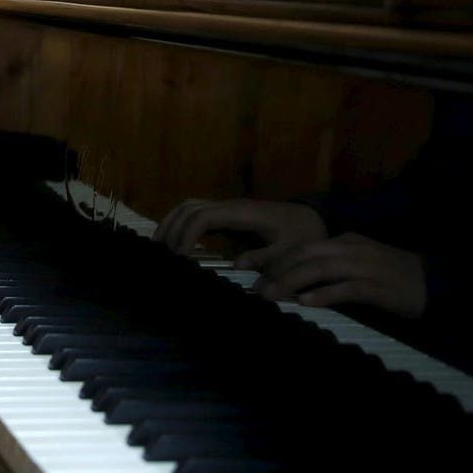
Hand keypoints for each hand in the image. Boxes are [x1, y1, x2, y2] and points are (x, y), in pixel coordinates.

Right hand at [157, 197, 328, 258]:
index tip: (180, 257)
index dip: (187, 234)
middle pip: (189, 208)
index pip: (205, 216)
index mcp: (244, 213)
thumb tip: (236, 266)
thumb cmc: (302, 234)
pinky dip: (180, 223)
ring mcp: (227, 207)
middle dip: (172, 230)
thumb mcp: (291, 250)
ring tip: (160, 248)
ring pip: (188, 206)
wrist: (311, 219)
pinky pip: (196, 211)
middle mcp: (231, 206)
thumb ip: (267, 259)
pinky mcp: (227, 214)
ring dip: (171, 223)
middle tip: (163, 258)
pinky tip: (174, 242)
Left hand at [248, 232, 427, 316]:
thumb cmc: (393, 280)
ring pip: (321, 268)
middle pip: (307, 254)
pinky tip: (306, 303)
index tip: (258, 275)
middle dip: (278, 270)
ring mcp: (366, 266)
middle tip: (257, 288)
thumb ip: (334, 269)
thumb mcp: (360, 266)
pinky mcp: (378, 287)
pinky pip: (346, 288)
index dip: (279, 261)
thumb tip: (299, 284)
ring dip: (292, 281)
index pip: (305, 247)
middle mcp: (353, 249)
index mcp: (347, 242)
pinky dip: (324, 294)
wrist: (434, 285)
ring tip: (272, 295)